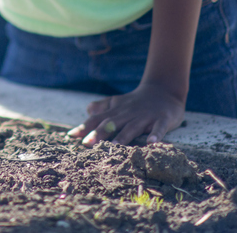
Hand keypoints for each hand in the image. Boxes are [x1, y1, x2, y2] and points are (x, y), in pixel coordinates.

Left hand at [66, 81, 185, 145]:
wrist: (164, 90)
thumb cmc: (137, 101)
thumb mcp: (118, 102)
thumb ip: (102, 107)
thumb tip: (87, 111)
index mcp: (116, 111)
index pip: (98, 119)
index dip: (85, 127)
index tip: (71, 136)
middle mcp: (128, 113)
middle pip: (112, 123)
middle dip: (99, 133)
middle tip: (87, 144)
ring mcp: (145, 116)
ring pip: (132, 127)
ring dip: (123, 137)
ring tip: (114, 147)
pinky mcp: (162, 119)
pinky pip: (159, 128)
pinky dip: (156, 135)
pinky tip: (151, 143)